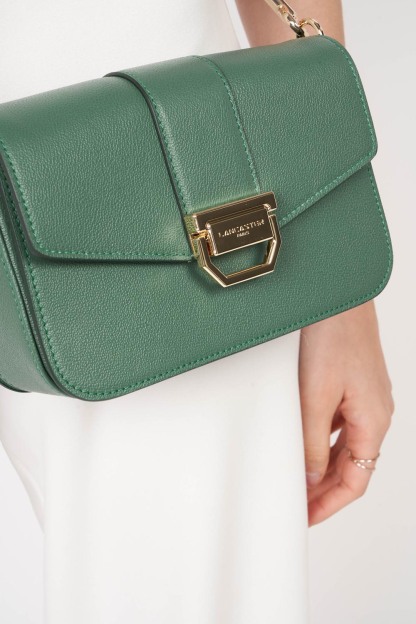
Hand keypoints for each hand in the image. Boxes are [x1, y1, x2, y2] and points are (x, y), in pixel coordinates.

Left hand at [298, 300, 393, 526]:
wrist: (335, 293)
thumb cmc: (332, 336)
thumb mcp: (316, 396)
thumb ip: (312, 442)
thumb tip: (310, 478)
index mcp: (373, 420)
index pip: (356, 480)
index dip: (330, 504)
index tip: (304, 517)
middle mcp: (373, 412)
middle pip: (351, 466)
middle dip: (323, 488)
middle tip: (294, 503)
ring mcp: (362, 397)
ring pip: (342, 446)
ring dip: (320, 465)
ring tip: (293, 478)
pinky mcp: (349, 383)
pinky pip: (336, 424)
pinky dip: (319, 440)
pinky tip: (299, 441)